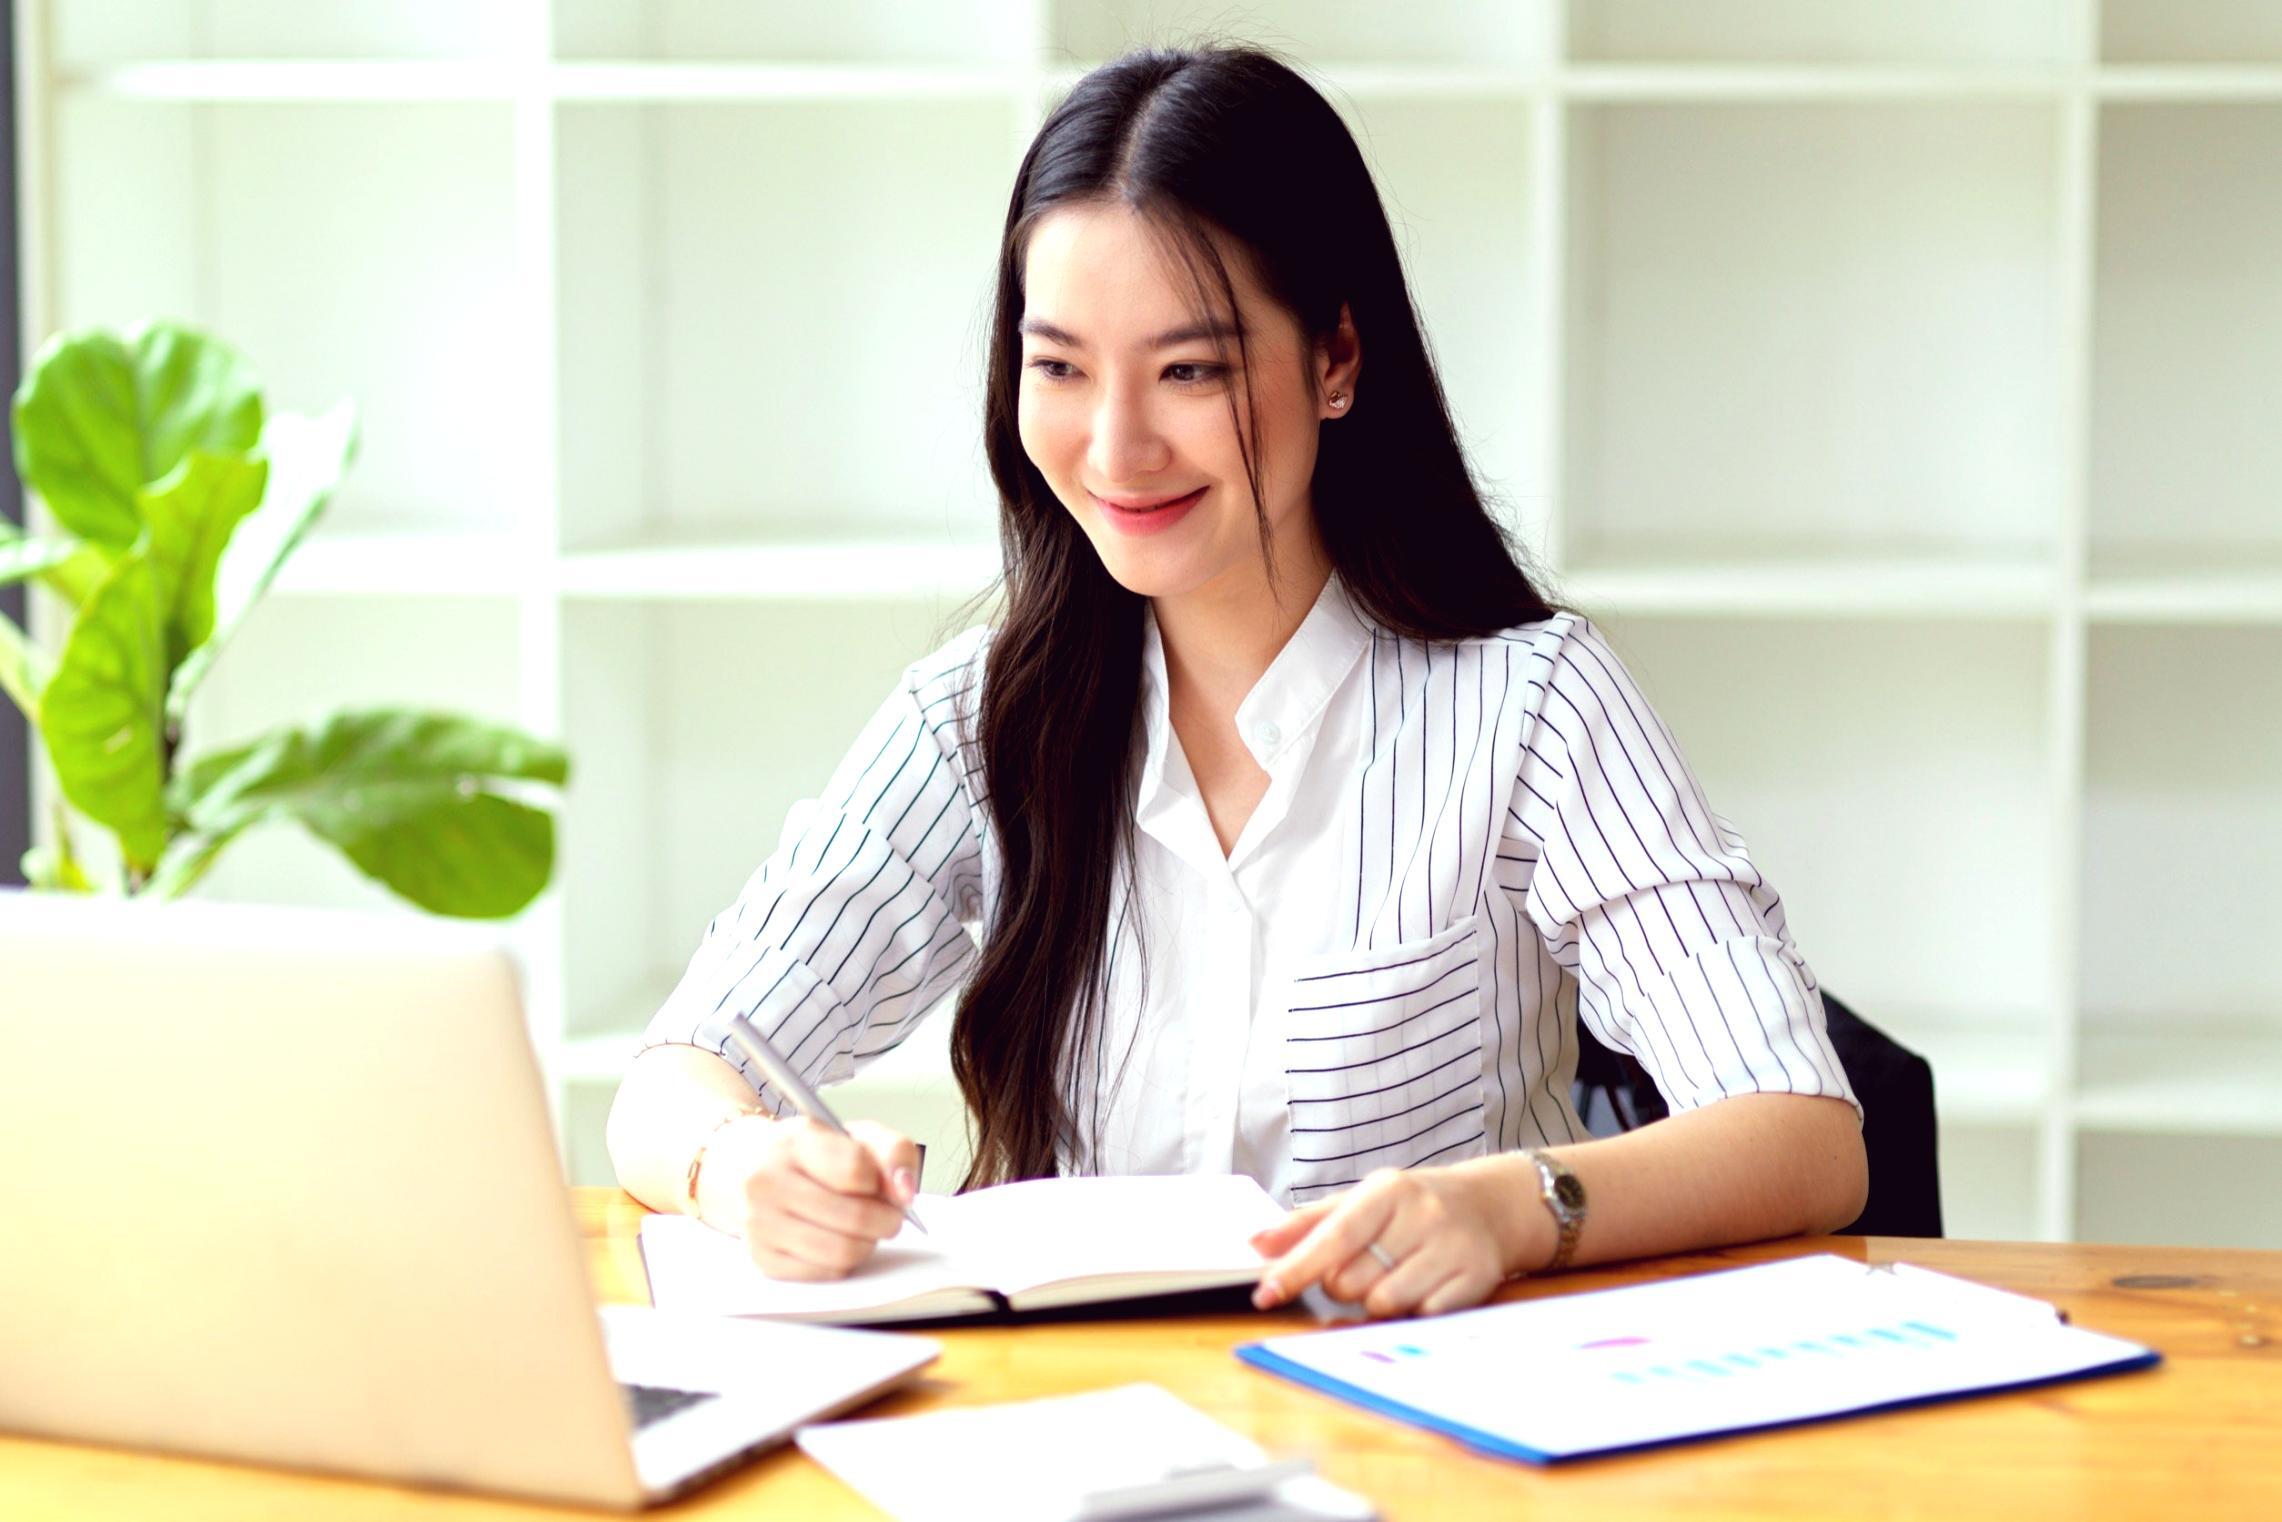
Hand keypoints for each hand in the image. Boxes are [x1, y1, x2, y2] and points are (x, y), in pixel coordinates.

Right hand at [695, 1115, 920, 1280]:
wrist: (746, 1167)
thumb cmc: (810, 1153)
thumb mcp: (854, 1135)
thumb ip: (893, 1151)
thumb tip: (904, 1192)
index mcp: (794, 1142)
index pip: (855, 1170)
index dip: (880, 1181)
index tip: (877, 1183)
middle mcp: (767, 1181)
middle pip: (855, 1217)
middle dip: (886, 1220)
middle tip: (889, 1216)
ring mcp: (759, 1223)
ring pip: (841, 1252)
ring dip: (868, 1244)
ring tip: (866, 1231)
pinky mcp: (762, 1257)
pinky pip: (825, 1273)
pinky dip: (844, 1262)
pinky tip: (839, 1241)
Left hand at [1247, 1161, 1542, 1318]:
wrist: (1489, 1207)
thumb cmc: (1410, 1207)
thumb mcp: (1360, 1200)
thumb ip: (1306, 1224)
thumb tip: (1256, 1244)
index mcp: (1387, 1191)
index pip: (1334, 1237)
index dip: (1296, 1269)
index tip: (1265, 1294)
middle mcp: (1423, 1215)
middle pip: (1352, 1281)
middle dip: (1343, 1285)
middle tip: (1364, 1267)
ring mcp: (1452, 1248)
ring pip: (1384, 1304)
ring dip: (1377, 1301)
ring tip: (1393, 1276)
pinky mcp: (1477, 1279)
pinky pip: (1422, 1317)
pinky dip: (1413, 1311)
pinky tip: (1423, 1288)